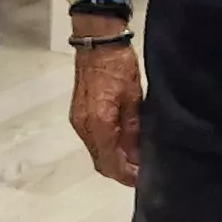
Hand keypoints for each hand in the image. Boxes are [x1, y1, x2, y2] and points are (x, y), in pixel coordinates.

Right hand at [69, 40, 143, 185]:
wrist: (97, 42)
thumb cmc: (120, 67)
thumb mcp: (134, 99)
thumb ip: (134, 131)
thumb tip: (137, 156)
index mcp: (99, 124)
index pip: (111, 164)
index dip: (127, 176)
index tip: (143, 179)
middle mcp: (84, 127)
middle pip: (101, 162)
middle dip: (120, 171)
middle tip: (141, 171)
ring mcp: (78, 121)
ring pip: (96, 152)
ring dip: (113, 159)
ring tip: (135, 157)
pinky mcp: (78, 114)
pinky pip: (93, 140)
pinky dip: (107, 147)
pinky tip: (122, 142)